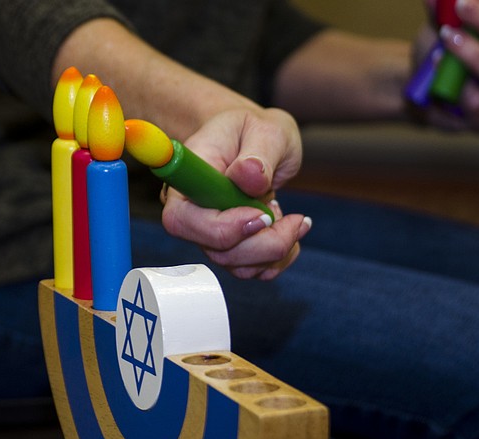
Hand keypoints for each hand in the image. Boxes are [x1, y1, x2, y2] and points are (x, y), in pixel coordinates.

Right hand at [160, 107, 311, 279]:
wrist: (254, 139)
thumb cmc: (252, 130)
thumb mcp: (264, 128)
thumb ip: (258, 151)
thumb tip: (249, 176)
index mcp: (187, 180)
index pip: (182, 220)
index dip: (221, 228)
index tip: (261, 214)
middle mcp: (193, 213)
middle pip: (214, 250)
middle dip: (262, 244)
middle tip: (296, 220)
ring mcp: (211, 234)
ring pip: (236, 266)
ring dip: (275, 251)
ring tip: (296, 220)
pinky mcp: (231, 247)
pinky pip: (253, 269)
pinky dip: (279, 258)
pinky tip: (291, 231)